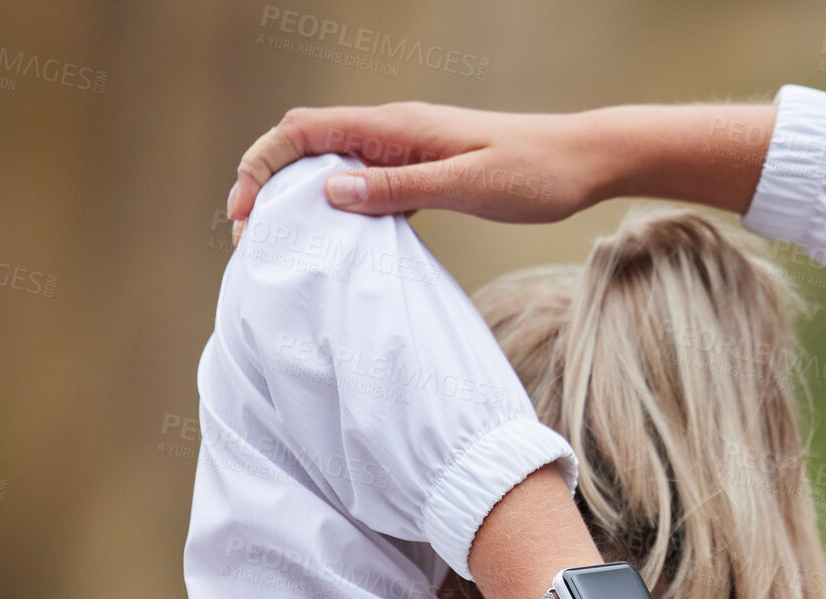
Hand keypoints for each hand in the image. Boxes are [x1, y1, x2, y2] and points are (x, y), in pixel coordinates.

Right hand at [226, 99, 776, 239]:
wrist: (584, 161)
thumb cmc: (534, 172)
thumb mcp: (466, 185)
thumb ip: (399, 189)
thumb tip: (330, 193)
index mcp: (396, 127)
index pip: (305, 132)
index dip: (263, 166)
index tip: (242, 212)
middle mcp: (395, 130)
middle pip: (308, 145)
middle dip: (269, 182)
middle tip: (248, 236)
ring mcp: (409, 149)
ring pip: (334, 166)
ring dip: (301, 199)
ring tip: (281, 244)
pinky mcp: (425, 169)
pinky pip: (367, 184)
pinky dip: (340, 208)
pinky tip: (339, 242)